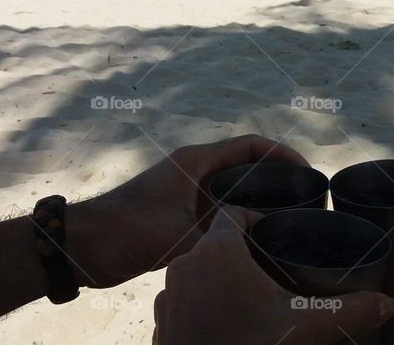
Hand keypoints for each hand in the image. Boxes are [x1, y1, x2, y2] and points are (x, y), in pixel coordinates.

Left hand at [68, 135, 307, 288]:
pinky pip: (221, 212)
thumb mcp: (178, 233)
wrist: (85, 246)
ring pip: (235, 191)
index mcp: (195, 161)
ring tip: (290, 220)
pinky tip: (256, 240)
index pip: (250, 146)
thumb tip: (259, 237)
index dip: (283, 154)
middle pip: (247, 166)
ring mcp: (188, 194)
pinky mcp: (181, 216)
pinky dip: (241, 220)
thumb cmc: (127, 229)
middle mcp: (194, 171)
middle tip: (307, 200)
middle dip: (278, 178)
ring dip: (259, 201)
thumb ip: (219, 234)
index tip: (309, 172)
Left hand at [154, 206, 393, 344]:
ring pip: (199, 271)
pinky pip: (185, 299)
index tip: (277, 236)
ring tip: (252, 299)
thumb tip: (387, 305)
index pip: (235, 213)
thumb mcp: (303, 329)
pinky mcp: (161, 322)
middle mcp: (185, 263)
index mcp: (218, 251)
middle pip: (218, 242)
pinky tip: (227, 323)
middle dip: (245, 253)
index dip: (258, 220)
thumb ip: (347, 311)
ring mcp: (167, 294)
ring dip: (222, 279)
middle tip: (273, 272)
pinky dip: (203, 304)